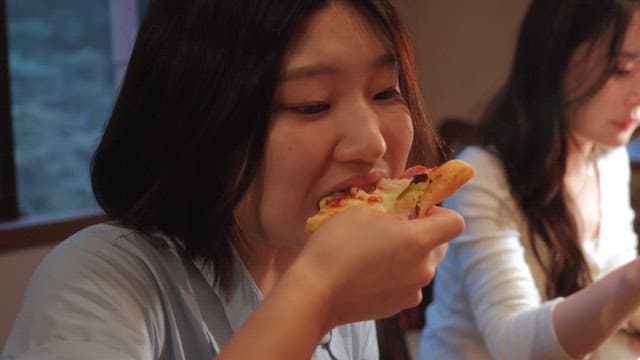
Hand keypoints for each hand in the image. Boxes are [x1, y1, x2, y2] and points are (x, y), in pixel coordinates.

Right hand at [295, 204, 463, 328]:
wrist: (316, 292)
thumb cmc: (336, 245)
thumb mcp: (363, 212)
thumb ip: (393, 212)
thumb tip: (405, 216)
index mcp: (419, 240)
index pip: (455, 222)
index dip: (440, 212)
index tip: (417, 211)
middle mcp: (423, 269)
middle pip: (440, 246)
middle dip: (423, 234)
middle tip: (393, 229)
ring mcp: (412, 291)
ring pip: (421, 266)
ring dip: (407, 256)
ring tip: (375, 252)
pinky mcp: (397, 307)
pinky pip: (406, 284)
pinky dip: (395, 276)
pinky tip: (367, 272)